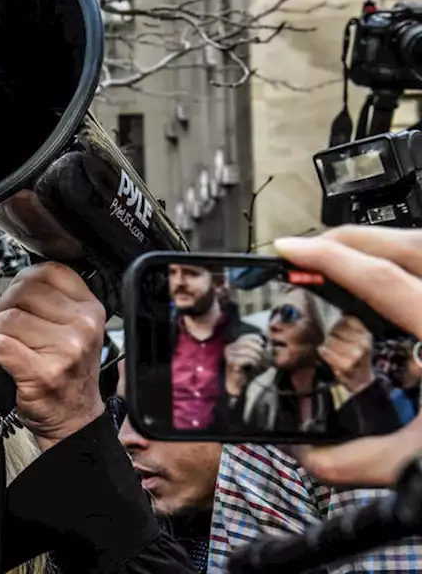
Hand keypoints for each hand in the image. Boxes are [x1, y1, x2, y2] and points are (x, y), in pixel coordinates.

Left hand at [0, 262, 105, 450]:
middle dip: (5, 307)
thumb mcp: (77, 329)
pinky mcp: (41, 373)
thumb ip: (56, 300)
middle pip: (23, 292)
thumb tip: (20, 278)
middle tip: (8, 326)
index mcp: (91, 310)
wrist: (74, 419)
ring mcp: (65, 351)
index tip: (19, 297)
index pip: (49, 271)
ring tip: (5, 344)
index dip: (24, 280)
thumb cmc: (68, 372)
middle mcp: (82, 327)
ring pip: (7, 318)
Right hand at [223, 333, 268, 395]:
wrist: (239, 385)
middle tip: (265, 359)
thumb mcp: (257, 357)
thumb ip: (262, 348)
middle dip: (260, 351)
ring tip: (260, 365)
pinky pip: (248, 359)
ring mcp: (229, 355)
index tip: (264, 347)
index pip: (247, 337)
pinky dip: (254, 364)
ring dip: (258, 359)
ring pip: (249, 352)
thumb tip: (269, 340)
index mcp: (234, 345)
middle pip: (249, 343)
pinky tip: (254, 368)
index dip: (257, 340)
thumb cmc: (248, 372)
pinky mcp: (232, 363)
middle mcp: (229, 348)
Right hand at [274, 226, 421, 486]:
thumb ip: (365, 460)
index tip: (290, 249)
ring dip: (386, 245)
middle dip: (350, 237)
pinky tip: (400, 283)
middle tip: (310, 246)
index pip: (380, 279)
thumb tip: (312, 457)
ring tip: (350, 257)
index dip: (328, 259)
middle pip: (407, 244)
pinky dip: (413, 265)